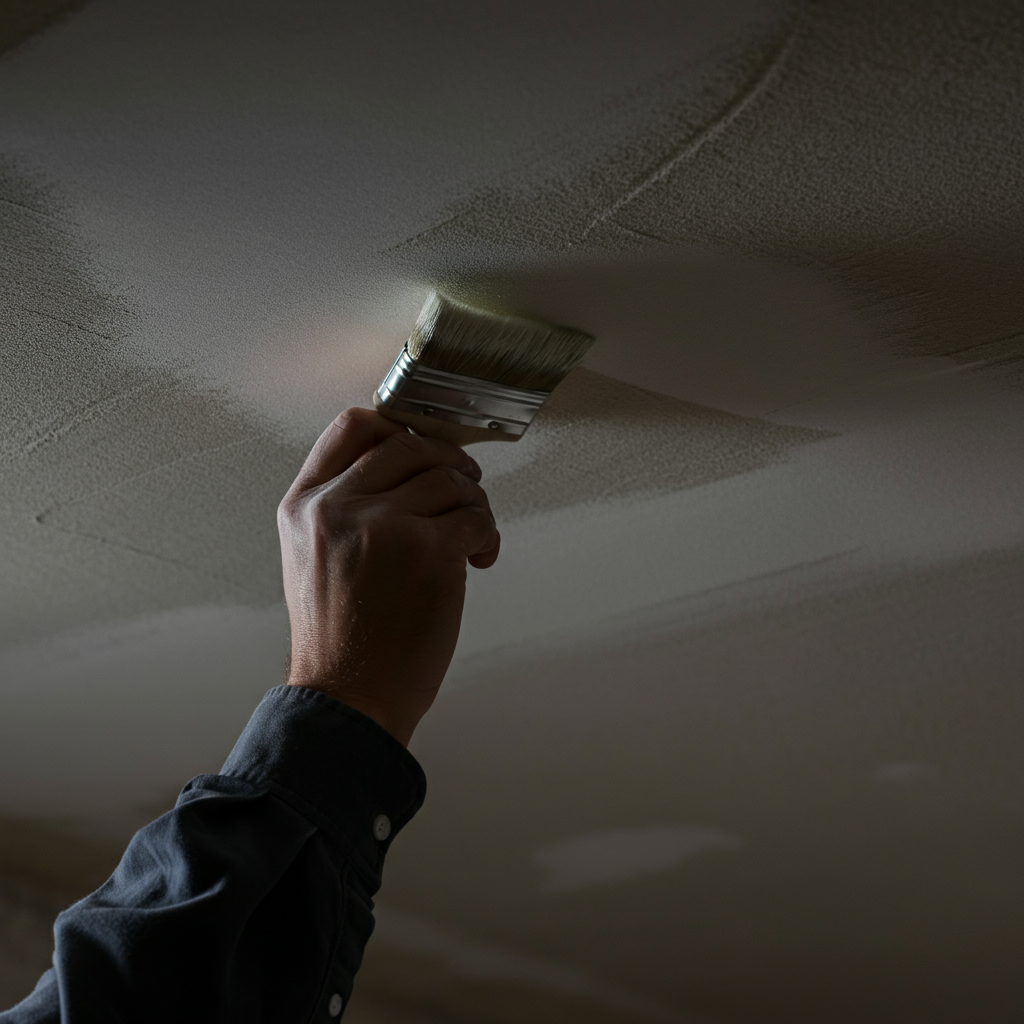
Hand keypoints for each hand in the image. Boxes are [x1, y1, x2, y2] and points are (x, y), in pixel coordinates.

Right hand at [277, 408, 499, 744]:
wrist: (349, 698)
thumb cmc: (340, 638)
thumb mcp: (315, 557)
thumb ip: (347, 506)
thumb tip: (412, 469)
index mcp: (305, 505)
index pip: (353, 426)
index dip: (399, 426)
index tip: (424, 450)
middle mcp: (338, 507)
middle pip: (409, 443)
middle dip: (448, 463)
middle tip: (465, 490)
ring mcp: (383, 525)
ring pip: (450, 478)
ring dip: (474, 503)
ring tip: (471, 538)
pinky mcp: (428, 550)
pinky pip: (475, 517)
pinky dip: (487, 534)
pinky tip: (479, 559)